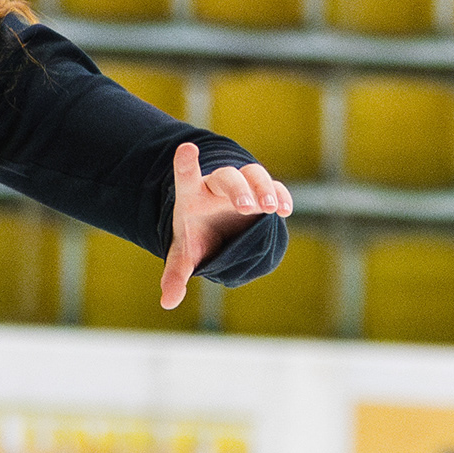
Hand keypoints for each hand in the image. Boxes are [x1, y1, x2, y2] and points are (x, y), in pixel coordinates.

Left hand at [160, 141, 292, 310]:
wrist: (217, 227)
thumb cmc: (196, 236)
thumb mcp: (184, 254)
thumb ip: (176, 274)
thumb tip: (168, 302)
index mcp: (192, 195)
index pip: (187, 176)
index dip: (186, 163)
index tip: (187, 150)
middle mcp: (217, 186)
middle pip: (227, 176)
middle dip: (238, 190)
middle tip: (248, 207)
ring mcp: (242, 186)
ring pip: (253, 174)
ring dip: (264, 189)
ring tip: (272, 209)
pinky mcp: (263, 193)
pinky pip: (274, 187)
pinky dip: (281, 195)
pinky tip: (285, 210)